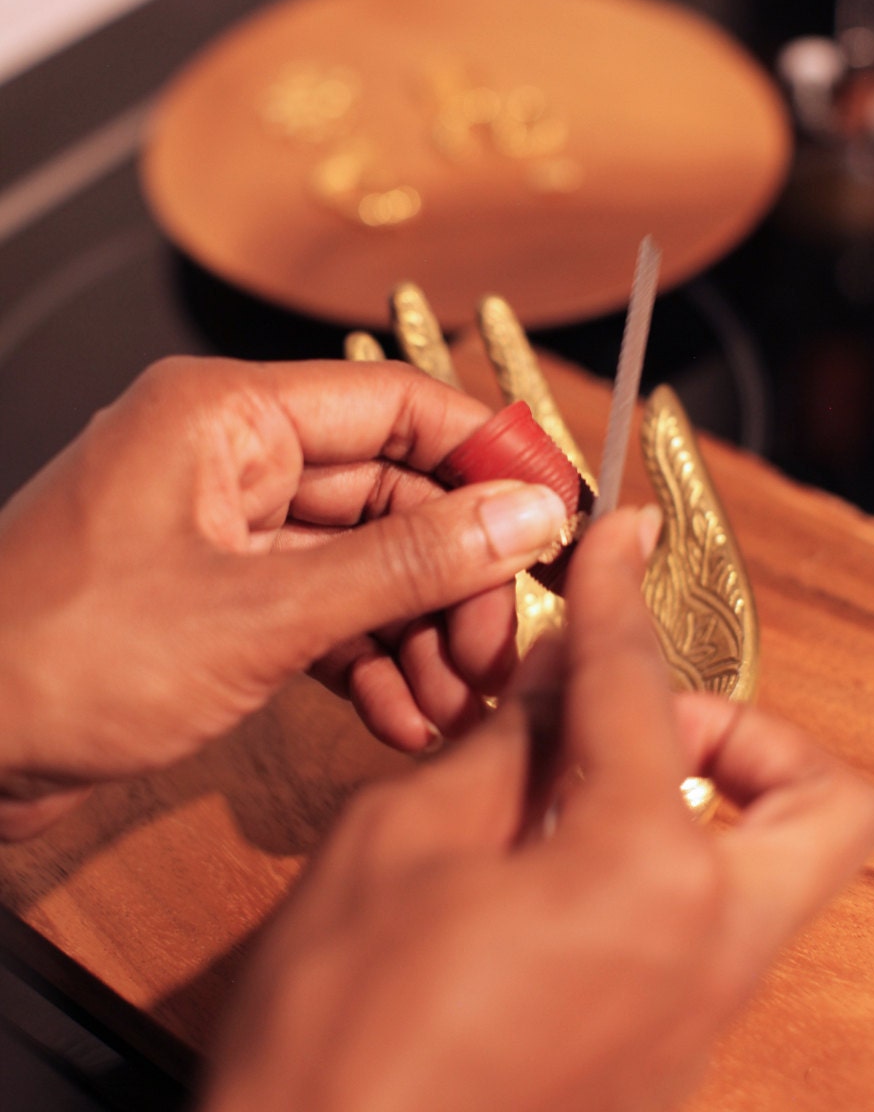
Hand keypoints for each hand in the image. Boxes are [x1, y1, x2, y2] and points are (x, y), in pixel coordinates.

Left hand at [0, 356, 568, 838]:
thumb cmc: (63, 657)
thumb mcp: (260, 614)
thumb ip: (405, 565)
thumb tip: (525, 519)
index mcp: (231, 415)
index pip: (399, 403)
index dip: (489, 454)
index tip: (560, 510)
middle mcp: (234, 459)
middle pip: (394, 495)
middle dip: (456, 578)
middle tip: (504, 653)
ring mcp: (229, 534)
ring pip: (367, 564)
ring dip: (421, 633)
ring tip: (457, 706)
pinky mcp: (223, 600)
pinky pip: (326, 613)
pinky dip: (370, 662)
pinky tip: (403, 719)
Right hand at [201, 508, 873, 1111]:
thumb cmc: (338, 1027)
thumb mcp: (401, 839)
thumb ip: (503, 744)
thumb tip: (553, 677)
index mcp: (643, 878)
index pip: (642, 692)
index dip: (619, 598)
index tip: (620, 543)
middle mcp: (707, 956)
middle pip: (819, 804)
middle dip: (748, 734)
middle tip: (649, 717)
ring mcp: (697, 1024)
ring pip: (770, 875)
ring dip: (704, 800)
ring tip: (586, 782)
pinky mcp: (664, 1065)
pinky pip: (705, 934)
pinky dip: (660, 868)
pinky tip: (554, 863)